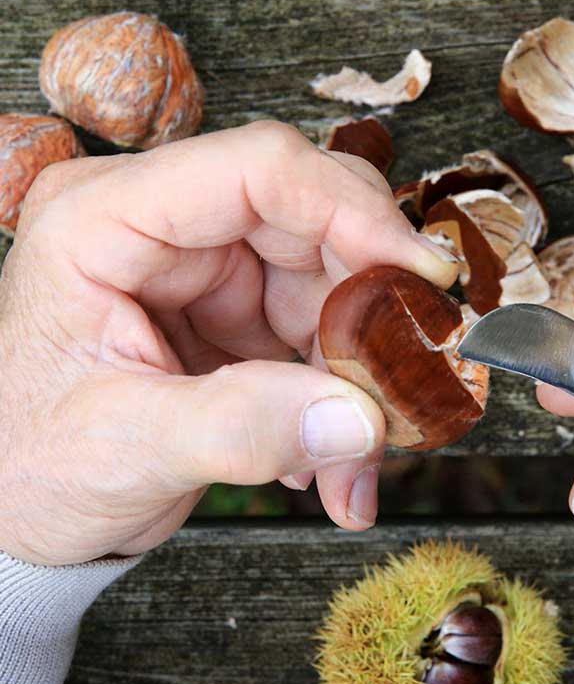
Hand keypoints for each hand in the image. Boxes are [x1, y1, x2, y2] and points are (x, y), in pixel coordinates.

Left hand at [0, 122, 457, 564]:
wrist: (23, 513)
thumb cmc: (31, 466)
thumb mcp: (125, 448)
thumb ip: (241, 429)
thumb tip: (358, 419)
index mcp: (108, 218)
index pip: (258, 171)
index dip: (355, 213)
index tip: (423, 274)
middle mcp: (165, 226)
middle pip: (314, 222)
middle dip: (372, 307)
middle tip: (409, 375)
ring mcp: (206, 269)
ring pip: (333, 284)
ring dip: (362, 373)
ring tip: (354, 459)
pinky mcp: (236, 312)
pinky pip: (323, 333)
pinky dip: (343, 397)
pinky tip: (329, 459)